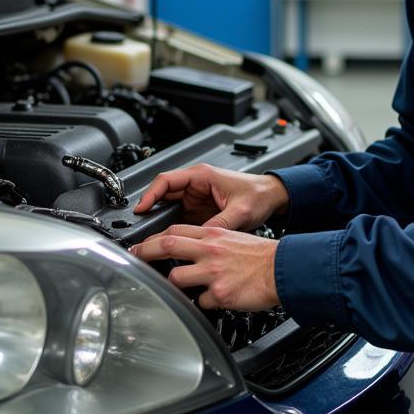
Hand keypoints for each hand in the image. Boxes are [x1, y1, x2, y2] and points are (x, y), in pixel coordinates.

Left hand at [131, 225, 279, 310]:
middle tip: (134, 257)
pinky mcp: (220, 293)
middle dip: (144, 252)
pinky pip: (200, 302)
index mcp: (214, 234)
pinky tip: (211, 301)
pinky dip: (202, 303)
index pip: (176, 230)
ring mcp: (213, 272)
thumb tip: (190, 250)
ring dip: (173, 284)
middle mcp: (210, 250)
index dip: (154, 237)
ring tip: (175, 289)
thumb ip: (210, 242)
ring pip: (177, 277)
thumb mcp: (233, 237)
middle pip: (167, 246)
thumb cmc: (261, 255)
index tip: (142, 244)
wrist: (284, 268)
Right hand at [133, 163, 288, 230]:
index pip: (166, 180)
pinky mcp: (200, 209)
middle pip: (163, 194)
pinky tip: (168, 238)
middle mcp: (196, 184)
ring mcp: (196, 196)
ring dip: (160, 219)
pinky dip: (172, 226)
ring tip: (151, 235)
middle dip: (151, 209)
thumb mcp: (240, 211)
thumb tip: (202, 237)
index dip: (150, 194)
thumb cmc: (259, 194)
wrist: (272, 197)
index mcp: (202, 175)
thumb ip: (220, 224)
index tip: (141, 209)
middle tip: (141, 227)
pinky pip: (180, 216)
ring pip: (169, 206)